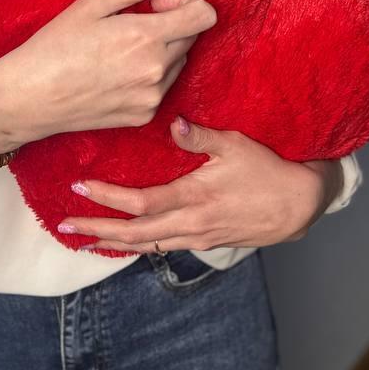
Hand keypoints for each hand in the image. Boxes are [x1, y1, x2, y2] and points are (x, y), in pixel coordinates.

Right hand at [0, 0, 216, 144]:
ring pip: (179, 62)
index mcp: (147, 38)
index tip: (155, 3)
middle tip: (132, 21)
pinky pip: (162, 87)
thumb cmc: (54, 46)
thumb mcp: (92, 5)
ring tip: (121, 49)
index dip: (184, 1)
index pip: (204, 15)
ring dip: (162, 50)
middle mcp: (157, 70)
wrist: (29, 98)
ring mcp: (152, 97)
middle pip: (191, 37)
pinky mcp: (144, 116)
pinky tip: (116, 72)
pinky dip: (150, 75)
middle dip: (171, 24)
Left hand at [56, 116, 337, 252]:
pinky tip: (128, 241)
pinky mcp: (207, 241)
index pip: (140, 202)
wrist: (301, 204)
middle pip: (135, 233)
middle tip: (67, 226)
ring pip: (148, 245)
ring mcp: (198, 237)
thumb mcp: (236, 145)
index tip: (79, 188)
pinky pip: (165, 247)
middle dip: (98, 229)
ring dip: (115, 242)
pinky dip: (141, 244)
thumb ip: (202, 136)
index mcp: (194, 197)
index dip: (107, 197)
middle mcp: (191, 223)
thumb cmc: (270, 170)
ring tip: (87, 238)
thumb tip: (172, 123)